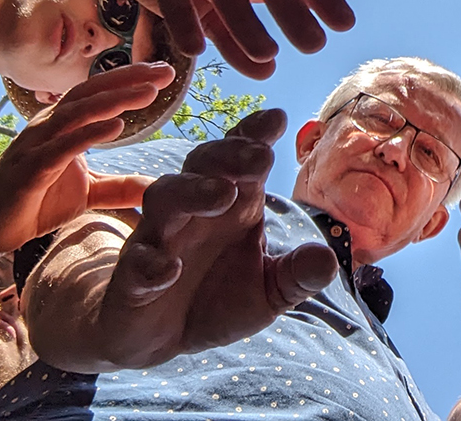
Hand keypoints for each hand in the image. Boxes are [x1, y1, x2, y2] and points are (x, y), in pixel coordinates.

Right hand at [0, 63, 170, 253]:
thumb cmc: (34, 200)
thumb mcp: (86, 193)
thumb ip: (118, 187)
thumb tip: (154, 189)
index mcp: (63, 124)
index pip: (98, 92)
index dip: (130, 79)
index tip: (164, 71)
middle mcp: (49, 126)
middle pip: (91, 92)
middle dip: (129, 79)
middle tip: (165, 71)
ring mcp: (37, 145)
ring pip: (77, 113)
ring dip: (114, 100)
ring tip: (148, 92)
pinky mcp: (30, 170)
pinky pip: (61, 147)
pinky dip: (89, 134)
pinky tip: (116, 126)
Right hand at [86, 110, 338, 368]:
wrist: (160, 341)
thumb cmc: (218, 301)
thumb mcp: (268, 293)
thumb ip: (296, 276)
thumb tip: (329, 260)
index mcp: (231, 206)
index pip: (240, 159)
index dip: (254, 136)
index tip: (276, 118)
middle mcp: (192, 213)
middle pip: (202, 166)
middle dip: (229, 155)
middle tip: (260, 156)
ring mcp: (157, 241)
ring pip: (164, 199)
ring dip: (192, 193)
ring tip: (222, 195)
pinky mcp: (130, 281)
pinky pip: (134, 263)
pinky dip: (149, 262)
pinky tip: (168, 268)